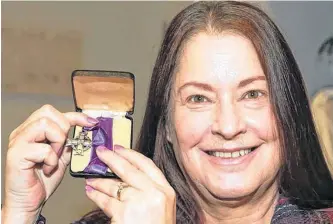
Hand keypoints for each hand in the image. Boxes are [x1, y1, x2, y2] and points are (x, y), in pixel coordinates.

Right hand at [2, 104, 97, 222]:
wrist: (29, 201)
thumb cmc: (43, 179)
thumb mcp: (62, 155)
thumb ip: (68, 141)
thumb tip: (83, 129)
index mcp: (32, 130)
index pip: (53, 112)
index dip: (75, 115)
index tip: (92, 123)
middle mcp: (23, 132)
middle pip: (47, 112)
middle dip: (63, 128)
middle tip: (62, 148)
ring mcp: (17, 142)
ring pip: (44, 124)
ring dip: (57, 142)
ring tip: (54, 157)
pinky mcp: (16, 154)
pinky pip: (43, 148)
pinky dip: (51, 160)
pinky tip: (47, 169)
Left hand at [85, 146, 175, 223]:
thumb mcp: (161, 206)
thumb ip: (148, 190)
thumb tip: (126, 177)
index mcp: (166, 190)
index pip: (147, 164)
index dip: (131, 154)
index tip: (120, 148)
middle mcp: (154, 193)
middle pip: (129, 169)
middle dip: (112, 158)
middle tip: (101, 152)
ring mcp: (139, 202)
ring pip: (114, 185)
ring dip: (100, 181)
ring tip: (91, 179)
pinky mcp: (124, 213)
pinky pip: (106, 200)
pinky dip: (96, 195)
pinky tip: (91, 192)